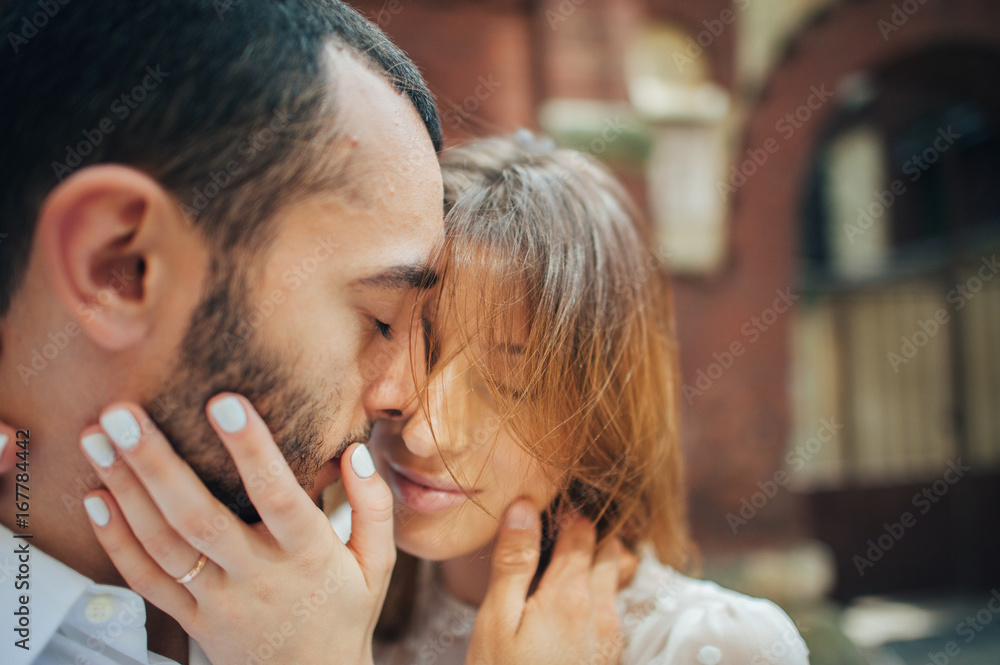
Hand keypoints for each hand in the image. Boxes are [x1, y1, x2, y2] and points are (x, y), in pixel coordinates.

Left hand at [79, 394, 393, 664]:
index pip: (279, 497)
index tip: (225, 403)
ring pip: (164, 545)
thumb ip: (372, 507)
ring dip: (125, 490)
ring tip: (96, 439)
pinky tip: (96, 499)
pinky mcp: (192, 620)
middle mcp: (259, 577)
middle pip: (200, 518)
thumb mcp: (377, 564)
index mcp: (310, 556)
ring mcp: (219, 602)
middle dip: (157, 463)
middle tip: (121, 413)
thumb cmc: (345, 612)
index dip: (252, 450)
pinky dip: (117, 542)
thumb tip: (355, 451)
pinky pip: (147, 582)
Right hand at [466, 502, 634, 664]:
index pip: (583, 530)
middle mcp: (601, 611)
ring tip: (564, 564)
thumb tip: (524, 507)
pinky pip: (612, 612)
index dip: (568, 513)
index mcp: (570, 594)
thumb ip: (514, 562)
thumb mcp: (497, 620)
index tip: (550, 507)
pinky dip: (597, 596)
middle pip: (610, 552)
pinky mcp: (609, 660)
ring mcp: (610, 638)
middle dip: (592, 534)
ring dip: (598, 565)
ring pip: (615, 582)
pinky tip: (569, 607)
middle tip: (562, 528)